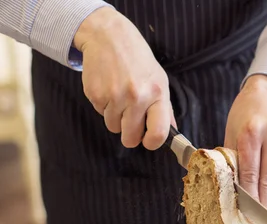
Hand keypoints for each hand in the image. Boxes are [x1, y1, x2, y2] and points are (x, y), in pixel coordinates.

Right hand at [74, 7, 174, 149]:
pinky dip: (104, 107)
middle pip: (130, 138)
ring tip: (120, 96)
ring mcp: (114, 96)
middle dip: (130, 134)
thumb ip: (165, 110)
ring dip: (116, 118)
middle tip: (130, 119)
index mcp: (156, 93)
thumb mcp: (159, 80)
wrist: (109, 37)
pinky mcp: (95, 95)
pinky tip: (109, 88)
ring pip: (113, 127)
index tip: (148, 141)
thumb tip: (172, 134)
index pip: (158, 133)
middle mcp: (136, 96)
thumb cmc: (138, 60)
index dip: (152, 143)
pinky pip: (101, 115)